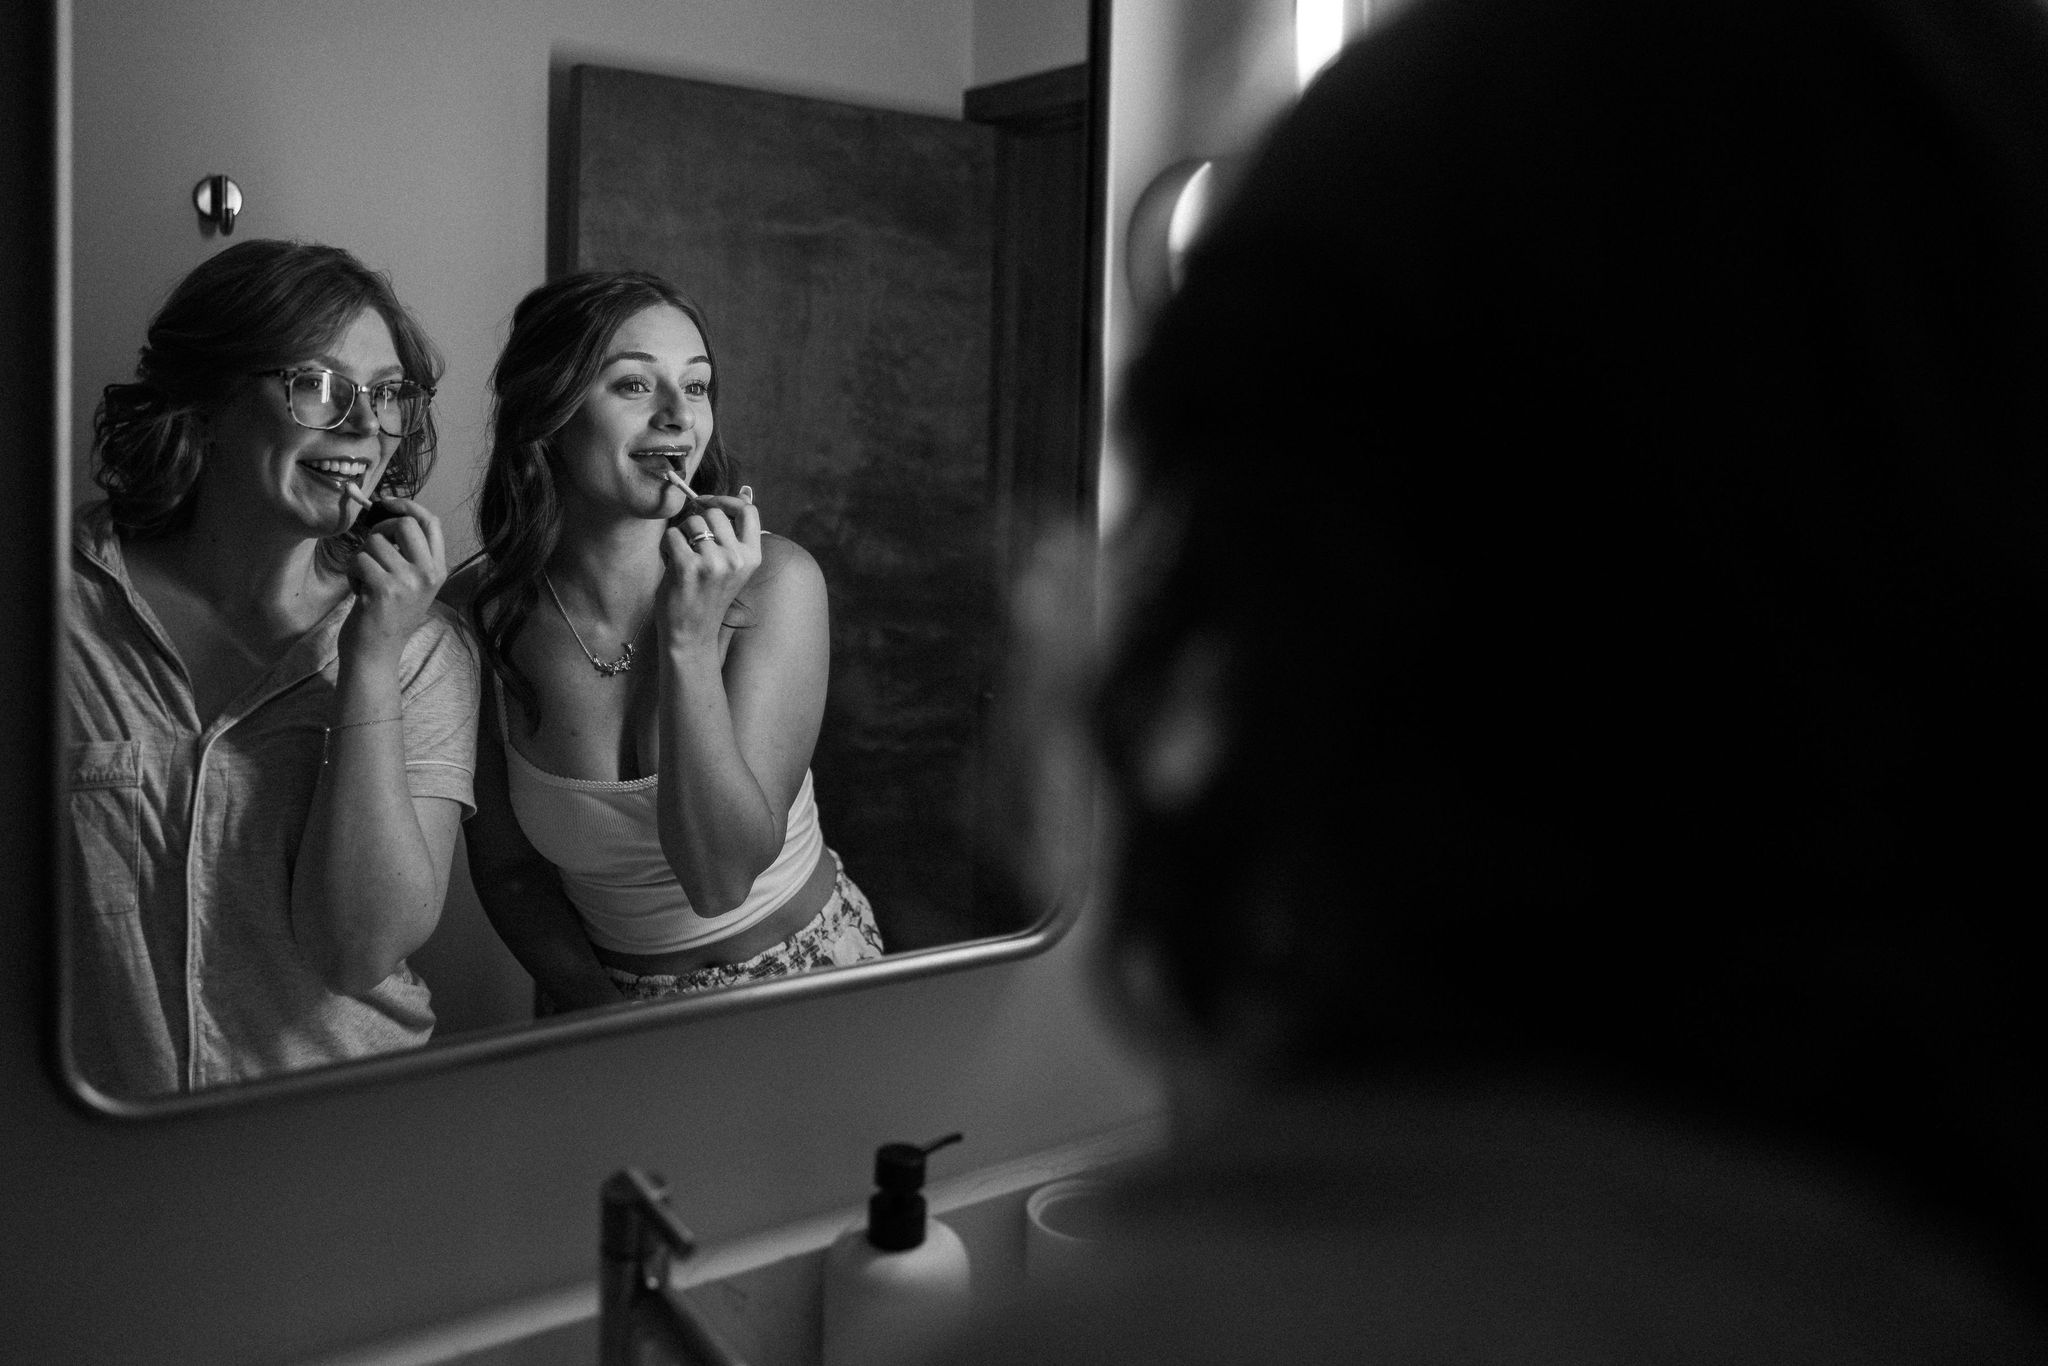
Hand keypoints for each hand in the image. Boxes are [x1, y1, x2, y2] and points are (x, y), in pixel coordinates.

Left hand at [341, 496, 447, 662]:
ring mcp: (408, 582)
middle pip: (404, 524)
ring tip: (366, 580)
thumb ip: (410, 554)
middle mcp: (428, 574)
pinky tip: (359, 591)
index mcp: (438, 570)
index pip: (431, 522)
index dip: (407, 505)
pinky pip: (358, 560)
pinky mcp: (383, 590)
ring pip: (373, 542)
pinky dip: (352, 573)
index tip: (386, 503)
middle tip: (372, 551)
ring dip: (361, 557)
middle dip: (379, 530)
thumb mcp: (413, 585)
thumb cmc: (389, 617)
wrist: (377, 655)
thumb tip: (391, 515)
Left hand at [658, 488, 761, 651]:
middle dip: (696, 521)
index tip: (708, 505)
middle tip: (690, 544)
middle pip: (713, 513)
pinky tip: (671, 565)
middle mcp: (736, 559)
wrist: (691, 635)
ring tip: (682, 558)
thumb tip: (745, 490)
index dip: (726, 501)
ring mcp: (714, 563)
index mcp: (752, 557)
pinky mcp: (689, 568)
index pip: (748, 510)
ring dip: (680, 535)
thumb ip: (735, 532)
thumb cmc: (706, 597)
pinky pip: (672, 536)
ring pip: (691, 522)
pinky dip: (666, 547)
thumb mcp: (731, 566)